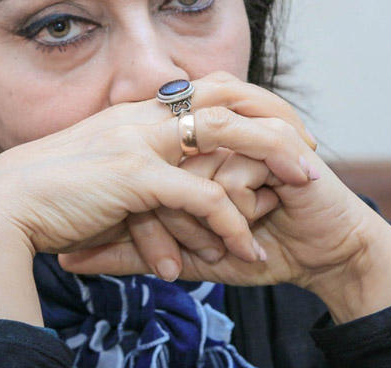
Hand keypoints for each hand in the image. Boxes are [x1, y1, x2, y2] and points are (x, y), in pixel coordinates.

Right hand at [0, 72, 314, 264]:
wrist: (0, 207)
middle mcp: (142, 115)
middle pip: (228, 96)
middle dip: (275, 117)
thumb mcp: (101, 169)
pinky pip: (198, 195)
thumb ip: (138, 169)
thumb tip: (169, 191)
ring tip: (306, 186)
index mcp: (137, 111)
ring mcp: (137, 140)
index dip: (252, 103)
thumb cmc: (49, 194)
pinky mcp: (131, 176)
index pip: (208, 87)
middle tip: (310, 148)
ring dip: (272, 159)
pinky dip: (228, 222)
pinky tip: (245, 249)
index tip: (283, 129)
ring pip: (226, 134)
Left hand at [59, 76, 390, 321]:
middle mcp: (212, 129)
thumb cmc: (254, 248)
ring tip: (220, 248)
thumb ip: (130, 251)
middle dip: (170, 224)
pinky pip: (233, 174)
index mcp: (184, 144)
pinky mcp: (277, 141)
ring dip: (202, 217)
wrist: (323, 253)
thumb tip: (67, 258)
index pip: (137, 161)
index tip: (148, 253)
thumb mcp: (182, 254)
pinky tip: (252, 228)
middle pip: (161, 161)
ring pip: (193, 168)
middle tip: (187, 262)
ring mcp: (243, 128)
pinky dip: (237, 209)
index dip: (136, 213)